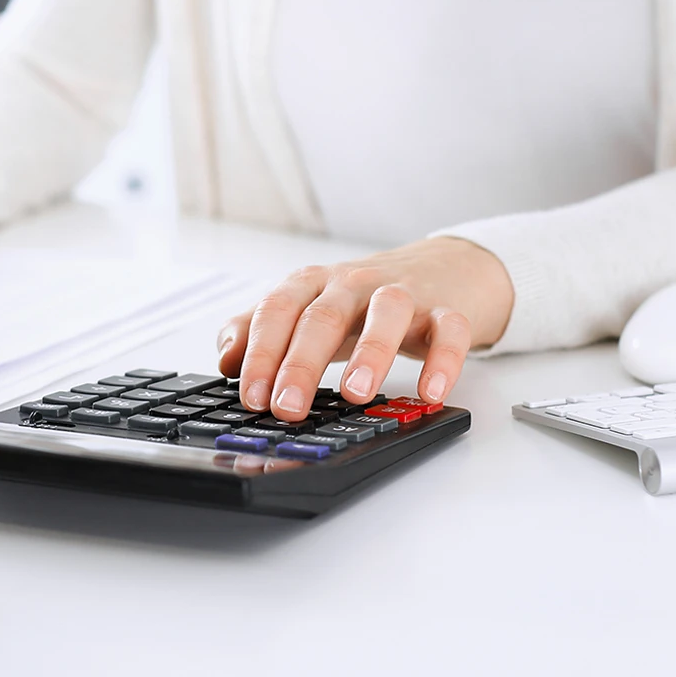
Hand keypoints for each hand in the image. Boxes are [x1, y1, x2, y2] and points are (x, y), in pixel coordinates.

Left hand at [216, 237, 513, 422]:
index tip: (251, 397)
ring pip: (386, 313)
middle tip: (287, 407)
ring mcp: (403, 294)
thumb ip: (261, 331)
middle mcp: (355, 284)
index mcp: (313, 284)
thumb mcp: (306, 309)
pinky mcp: (446, 311)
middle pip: (324, 316)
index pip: (278, 312)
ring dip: (370, 353)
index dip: (260, 353)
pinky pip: (449, 332)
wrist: (441, 269)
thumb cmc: (362, 301)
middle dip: (302, 363)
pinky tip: (431, 393)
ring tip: (355, 394)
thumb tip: (226, 360)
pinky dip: (443, 361)